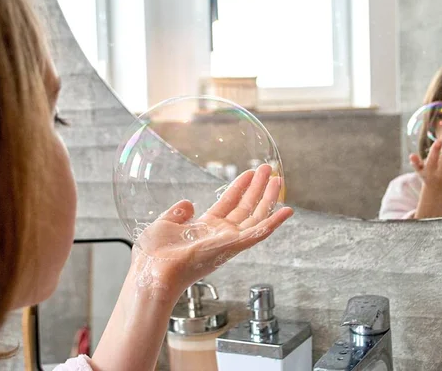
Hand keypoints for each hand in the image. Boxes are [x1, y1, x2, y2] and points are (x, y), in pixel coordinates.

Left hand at [131, 164, 293, 299]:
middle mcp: (220, 235)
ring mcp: (229, 241)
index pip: (228, 204)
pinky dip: (274, 222)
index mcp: (206, 229)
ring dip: (269, 198)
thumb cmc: (154, 256)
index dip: (240, 187)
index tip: (249, 173)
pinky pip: (259, 233)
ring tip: (278, 179)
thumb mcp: (164, 225)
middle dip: (258, 188)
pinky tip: (287, 210)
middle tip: (269, 170)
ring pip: (256, 217)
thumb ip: (177, 213)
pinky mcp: (233, 247)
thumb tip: (188, 203)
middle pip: (246, 207)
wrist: (153, 271)